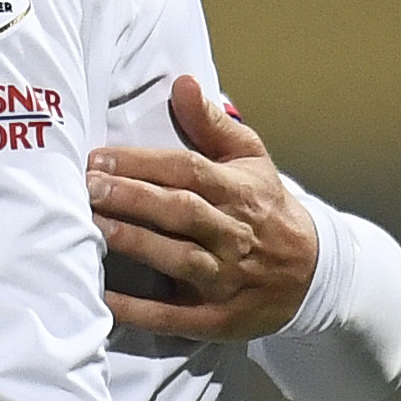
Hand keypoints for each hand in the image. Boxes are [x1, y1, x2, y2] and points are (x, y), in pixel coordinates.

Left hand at [92, 76, 319, 341]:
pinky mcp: (218, 319)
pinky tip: (102, 297)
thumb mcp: (251, 161)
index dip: (143, 164)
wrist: (315, 274)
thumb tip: (182, 81)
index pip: (188, 172)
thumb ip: (213, 124)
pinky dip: (138, 310)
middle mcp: (234, 235)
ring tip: (92, 227)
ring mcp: (227, 279)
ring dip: (135, 243)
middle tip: (85, 187)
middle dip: (132, 198)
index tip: (97, 157)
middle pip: (180, 212)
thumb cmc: (266, 208)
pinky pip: (174, 316)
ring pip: (178, 258)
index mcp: (239, 192)